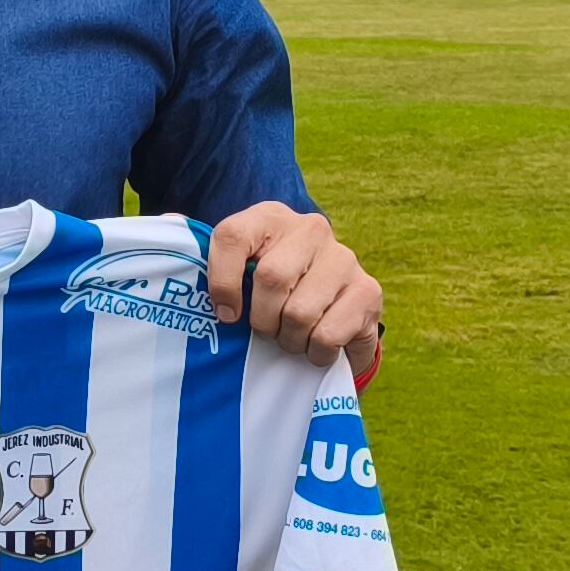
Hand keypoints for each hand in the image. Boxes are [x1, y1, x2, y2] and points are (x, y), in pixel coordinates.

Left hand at [205, 202, 383, 373]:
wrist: (333, 309)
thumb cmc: (272, 294)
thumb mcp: (241, 274)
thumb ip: (214, 270)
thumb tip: (201, 283)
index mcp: (270, 217)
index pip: (232, 237)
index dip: (222, 282)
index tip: (227, 315)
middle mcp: (310, 229)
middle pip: (270, 278)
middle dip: (262, 320)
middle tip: (267, 331)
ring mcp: (343, 257)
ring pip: (299, 313)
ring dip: (289, 340)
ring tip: (293, 337)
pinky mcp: (368, 290)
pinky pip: (327, 335)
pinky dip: (316, 353)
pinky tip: (317, 344)